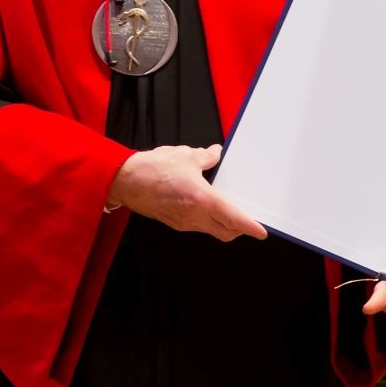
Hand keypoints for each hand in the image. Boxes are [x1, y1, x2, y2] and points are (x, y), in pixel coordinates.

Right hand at [109, 144, 266, 243]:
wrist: (125, 181)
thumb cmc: (152, 169)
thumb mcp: (185, 156)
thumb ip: (205, 157)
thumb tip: (215, 154)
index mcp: (202, 200)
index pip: (234, 219)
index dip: (250, 227)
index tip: (261, 232)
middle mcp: (195, 216)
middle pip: (226, 232)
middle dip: (239, 230)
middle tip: (248, 221)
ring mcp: (184, 223)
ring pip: (211, 230)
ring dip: (223, 225)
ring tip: (228, 211)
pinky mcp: (174, 223)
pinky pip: (198, 226)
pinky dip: (208, 220)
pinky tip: (206, 206)